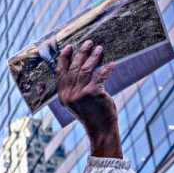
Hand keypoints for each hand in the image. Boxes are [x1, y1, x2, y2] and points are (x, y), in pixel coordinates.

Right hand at [56, 40, 122, 158]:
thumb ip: (74, 88)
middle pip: (73, 67)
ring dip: (93, 56)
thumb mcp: (78, 102)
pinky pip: (100, 75)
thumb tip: (80, 66)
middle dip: (81, 53)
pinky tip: (113, 63)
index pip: (60, 72)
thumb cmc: (91, 114)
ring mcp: (80, 94)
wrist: (100, 130)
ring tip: (99, 48)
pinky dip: (107, 68)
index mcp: (63, 96)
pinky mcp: (93, 93)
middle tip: (88, 42)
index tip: (68, 47)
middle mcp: (69, 94)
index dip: (64, 58)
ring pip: (85, 69)